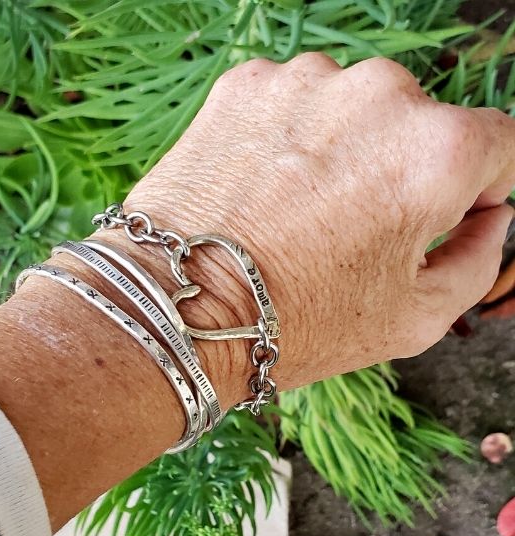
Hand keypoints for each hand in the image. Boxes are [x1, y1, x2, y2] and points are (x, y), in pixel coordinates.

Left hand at [120, 54, 514, 400]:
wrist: (182, 310)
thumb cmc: (298, 324)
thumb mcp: (416, 318)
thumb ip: (478, 259)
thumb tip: (490, 218)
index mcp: (436, 152)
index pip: (499, 144)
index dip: (479, 188)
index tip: (448, 216)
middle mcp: (378, 95)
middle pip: (422, 124)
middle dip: (404, 171)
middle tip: (354, 231)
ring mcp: (307, 81)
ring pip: (353, 110)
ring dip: (342, 150)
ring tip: (299, 214)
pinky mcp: (247, 83)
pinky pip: (294, 104)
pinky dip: (289, 138)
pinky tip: (264, 191)